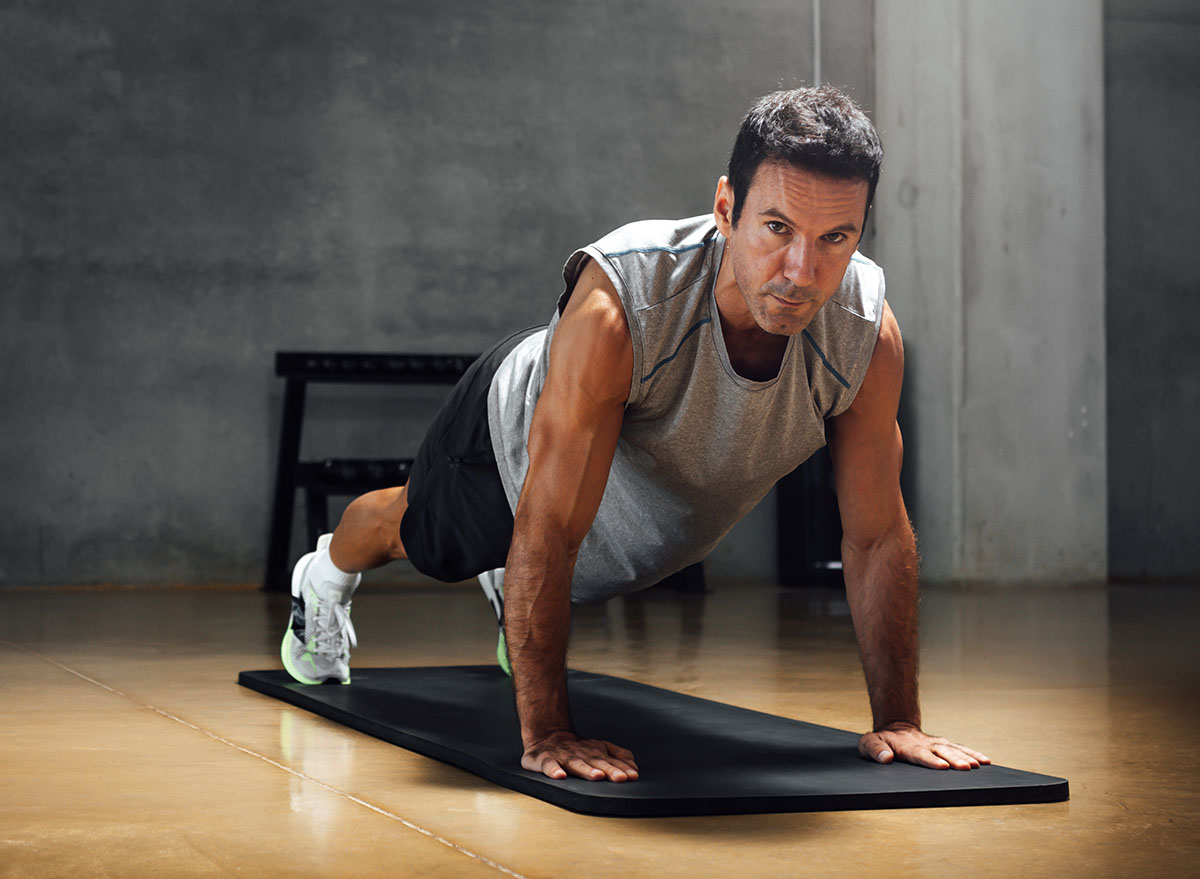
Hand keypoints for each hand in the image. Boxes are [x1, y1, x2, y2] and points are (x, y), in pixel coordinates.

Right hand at [521, 730, 638, 781]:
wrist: (546, 735)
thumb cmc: (576, 747)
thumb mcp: (600, 747)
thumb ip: (618, 755)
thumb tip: (634, 768)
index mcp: (594, 751)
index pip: (611, 761)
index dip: (622, 769)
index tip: (632, 776)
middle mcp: (580, 753)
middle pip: (596, 762)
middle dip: (609, 770)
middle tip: (620, 778)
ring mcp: (562, 756)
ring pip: (576, 763)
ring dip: (586, 770)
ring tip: (596, 776)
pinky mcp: (544, 759)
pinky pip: (548, 765)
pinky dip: (553, 770)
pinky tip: (560, 776)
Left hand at [859, 722, 990, 769]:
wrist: (894, 728)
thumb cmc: (881, 740)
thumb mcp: (868, 744)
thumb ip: (874, 750)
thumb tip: (885, 758)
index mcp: (907, 746)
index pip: (919, 754)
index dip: (930, 760)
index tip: (942, 766)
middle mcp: (924, 744)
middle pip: (941, 751)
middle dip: (954, 759)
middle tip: (967, 768)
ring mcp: (935, 743)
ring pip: (953, 749)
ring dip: (967, 756)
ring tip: (981, 765)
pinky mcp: (943, 745)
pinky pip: (959, 748)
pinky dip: (973, 753)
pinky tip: (986, 761)